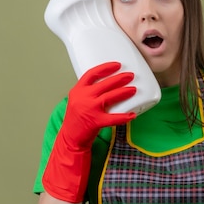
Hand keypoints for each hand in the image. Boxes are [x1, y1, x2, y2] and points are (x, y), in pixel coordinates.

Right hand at [43, 62, 136, 202]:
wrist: (70, 138)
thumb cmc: (76, 119)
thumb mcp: (77, 100)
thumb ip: (89, 92)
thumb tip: (108, 83)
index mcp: (78, 90)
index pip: (91, 74)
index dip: (105, 68)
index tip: (117, 65)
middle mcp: (83, 98)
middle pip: (104, 84)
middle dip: (119, 78)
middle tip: (130, 75)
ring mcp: (89, 110)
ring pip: (109, 97)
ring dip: (123, 92)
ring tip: (134, 89)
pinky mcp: (95, 122)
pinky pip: (113, 118)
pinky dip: (123, 116)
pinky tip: (132, 115)